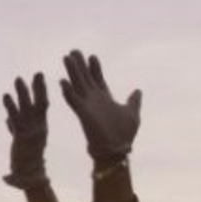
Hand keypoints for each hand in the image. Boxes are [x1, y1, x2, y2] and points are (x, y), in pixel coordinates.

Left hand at [3, 73, 50, 188]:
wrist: (29, 176)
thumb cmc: (28, 160)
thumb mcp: (23, 141)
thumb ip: (15, 128)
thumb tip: (7, 120)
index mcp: (42, 127)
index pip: (43, 106)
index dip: (41, 91)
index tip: (39, 77)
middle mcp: (38, 127)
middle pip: (39, 104)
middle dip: (38, 88)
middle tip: (37, 73)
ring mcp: (30, 131)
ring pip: (27, 108)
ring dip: (22, 93)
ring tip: (18, 79)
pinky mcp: (21, 137)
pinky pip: (15, 118)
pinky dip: (10, 107)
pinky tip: (5, 95)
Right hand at [57, 50, 140, 164]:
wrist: (117, 150)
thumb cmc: (124, 135)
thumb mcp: (132, 114)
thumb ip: (133, 101)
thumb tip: (138, 90)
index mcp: (105, 98)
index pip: (98, 79)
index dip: (95, 68)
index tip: (92, 56)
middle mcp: (94, 100)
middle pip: (84, 78)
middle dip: (80, 65)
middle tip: (74, 51)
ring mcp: (87, 106)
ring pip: (77, 85)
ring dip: (72, 72)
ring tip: (66, 58)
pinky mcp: (83, 114)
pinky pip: (73, 101)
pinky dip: (68, 92)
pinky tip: (62, 81)